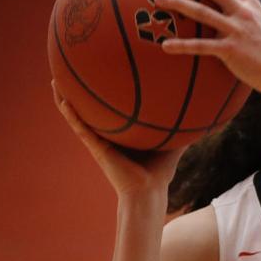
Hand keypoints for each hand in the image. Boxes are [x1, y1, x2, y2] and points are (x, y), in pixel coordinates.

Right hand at [53, 81, 184, 198]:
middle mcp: (107, 134)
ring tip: (55, 80)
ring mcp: (99, 140)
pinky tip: (64, 99)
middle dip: (80, 91)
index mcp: (122, 132)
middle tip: (72, 70)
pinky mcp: (96, 147)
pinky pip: (80, 127)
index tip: (102, 71)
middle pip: (90, 108)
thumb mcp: (173, 144)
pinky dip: (70, 114)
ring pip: (77, 116)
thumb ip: (184, 129)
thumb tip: (205, 115)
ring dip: (65, 99)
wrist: (149, 190)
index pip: (111, 109)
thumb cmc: (159, 172)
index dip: (104, 93)